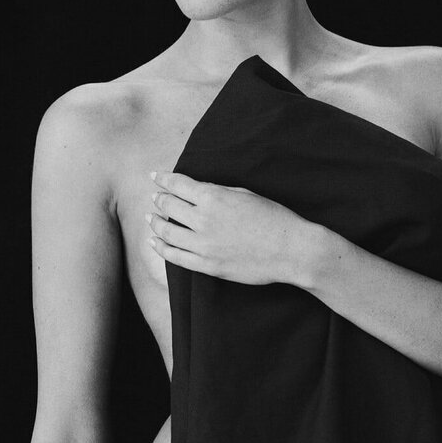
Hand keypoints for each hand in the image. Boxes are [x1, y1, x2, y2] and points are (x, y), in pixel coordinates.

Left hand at [147, 170, 311, 285]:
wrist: (291, 250)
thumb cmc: (274, 219)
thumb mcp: (245, 194)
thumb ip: (218, 192)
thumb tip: (197, 191)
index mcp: (213, 197)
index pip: (177, 184)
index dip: (163, 179)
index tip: (154, 177)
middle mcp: (203, 220)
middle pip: (169, 206)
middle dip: (160, 199)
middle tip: (155, 197)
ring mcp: (203, 245)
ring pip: (167, 231)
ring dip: (155, 222)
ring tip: (151, 217)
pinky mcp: (207, 266)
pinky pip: (175, 256)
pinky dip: (161, 247)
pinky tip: (154, 241)